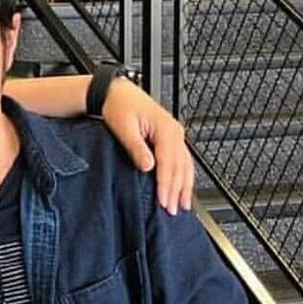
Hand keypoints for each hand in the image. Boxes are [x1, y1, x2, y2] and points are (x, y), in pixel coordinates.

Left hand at [102, 78, 192, 213]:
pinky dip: (183, 177)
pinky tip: (182, 189)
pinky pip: (182, 161)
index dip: (166, 184)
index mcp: (166, 129)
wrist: (117, 93)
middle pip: (180, 167)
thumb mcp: (124, 127)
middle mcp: (175, 132)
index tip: (164, 201)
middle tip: (172, 210)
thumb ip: (137, 148)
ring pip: (185, 165)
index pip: (169, 163)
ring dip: (184, 187)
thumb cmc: (119, 106)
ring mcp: (175, 135)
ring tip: (182, 206)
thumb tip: (148, 166)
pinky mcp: (170, 139)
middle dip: (177, 190)